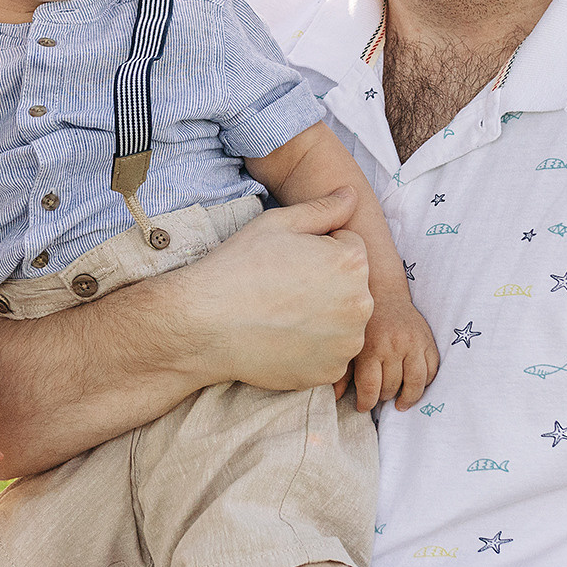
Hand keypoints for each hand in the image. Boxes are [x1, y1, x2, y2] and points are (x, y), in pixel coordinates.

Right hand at [176, 187, 372, 390]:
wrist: (206, 324)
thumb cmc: (239, 267)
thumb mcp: (279, 223)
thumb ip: (324, 208)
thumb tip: (352, 195)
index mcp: (352, 262)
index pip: (350, 248)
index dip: (319, 250)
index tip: (289, 261)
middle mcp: (361, 304)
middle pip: (352, 287)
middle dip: (328, 284)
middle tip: (284, 288)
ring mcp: (347, 343)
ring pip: (344, 322)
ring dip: (324, 318)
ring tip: (283, 314)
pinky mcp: (330, 371)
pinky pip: (330, 353)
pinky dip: (313, 348)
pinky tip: (283, 338)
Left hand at [342, 294, 438, 412]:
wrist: (385, 295)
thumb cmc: (364, 323)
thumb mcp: (350, 345)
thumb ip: (343, 372)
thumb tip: (337, 398)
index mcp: (371, 348)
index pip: (370, 388)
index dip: (365, 403)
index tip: (362, 407)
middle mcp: (394, 347)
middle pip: (392, 387)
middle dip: (384, 397)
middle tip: (379, 398)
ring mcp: (414, 344)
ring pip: (416, 383)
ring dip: (408, 398)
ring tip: (401, 403)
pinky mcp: (428, 341)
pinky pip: (432, 370)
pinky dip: (425, 382)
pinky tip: (415, 385)